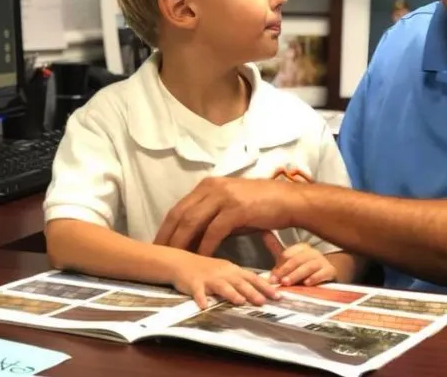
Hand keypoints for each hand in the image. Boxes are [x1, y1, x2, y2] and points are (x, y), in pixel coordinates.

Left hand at [154, 177, 304, 255]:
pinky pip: (213, 231)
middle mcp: (213, 187)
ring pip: (192, 222)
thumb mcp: (231, 206)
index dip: (166, 228)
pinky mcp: (236, 209)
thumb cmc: (260, 206)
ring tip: (175, 261)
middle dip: (167, 237)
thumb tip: (191, 238)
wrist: (288, 201)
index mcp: (208, 185)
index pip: (179, 208)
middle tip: (159, 256)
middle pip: (180, 214)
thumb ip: (211, 216)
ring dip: (181, 243)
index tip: (158, 245)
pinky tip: (201, 260)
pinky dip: (205, 247)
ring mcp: (224, 197)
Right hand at [171, 252, 280, 309]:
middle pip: (240, 282)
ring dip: (231, 294)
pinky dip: (201, 299)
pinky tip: (204, 306)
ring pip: (222, 286)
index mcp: (232, 270)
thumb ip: (240, 279)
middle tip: (263, 301)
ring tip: (240, 302)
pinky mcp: (194, 283)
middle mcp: (223, 273)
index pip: (252, 278)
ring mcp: (208, 278)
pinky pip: (197, 292)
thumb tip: (260, 287)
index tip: (277, 295)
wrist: (182, 262)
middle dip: (252, 292)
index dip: (265, 286)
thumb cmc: (206, 269)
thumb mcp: (226, 270)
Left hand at [262, 233, 336, 286]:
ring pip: (309, 266)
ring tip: (287, 282)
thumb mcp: (288, 258)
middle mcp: (312, 252)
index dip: (279, 265)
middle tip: (278, 280)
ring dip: (297, 274)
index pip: (288, 254)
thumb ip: (275, 247)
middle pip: (297, 259)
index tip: (272, 276)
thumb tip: (263, 231)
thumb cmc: (303, 267)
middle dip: (286, 270)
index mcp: (301, 248)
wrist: (325, 276)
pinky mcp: (330, 271)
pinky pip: (323, 273)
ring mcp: (322, 261)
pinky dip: (315, 278)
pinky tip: (307, 283)